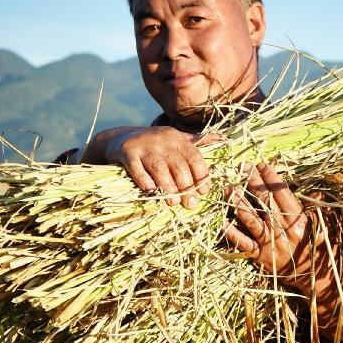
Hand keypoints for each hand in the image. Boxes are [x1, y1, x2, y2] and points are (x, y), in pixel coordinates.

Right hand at [86, 126, 221, 207]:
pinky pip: (137, 169)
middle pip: (178, 165)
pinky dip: (144, 182)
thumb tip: (224, 139)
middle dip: (186, 187)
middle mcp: (162, 140)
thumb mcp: (176, 139)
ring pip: (159, 168)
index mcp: (177, 138)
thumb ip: (198, 142)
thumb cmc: (154, 145)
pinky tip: (151, 193)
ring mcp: (144, 146)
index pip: (195, 157)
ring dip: (168, 187)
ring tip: (172, 202)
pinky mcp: (127, 153)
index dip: (201, 175)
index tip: (204, 192)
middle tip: (189, 204)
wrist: (118, 139)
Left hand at [223, 163, 322, 292]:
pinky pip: (243, 243)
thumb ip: (319, 208)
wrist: (315, 280)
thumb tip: (316, 193)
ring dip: (238, 202)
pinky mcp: (260, 256)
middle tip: (243, 168)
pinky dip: (232, 233)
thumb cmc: (322, 250)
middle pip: (264, 200)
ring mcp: (269, 243)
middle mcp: (282, 230)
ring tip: (229, 189)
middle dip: (252, 182)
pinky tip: (222, 222)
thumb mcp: (326, 227)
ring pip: (250, 218)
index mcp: (298, 220)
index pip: (281, 192)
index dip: (270, 177)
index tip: (262, 165)